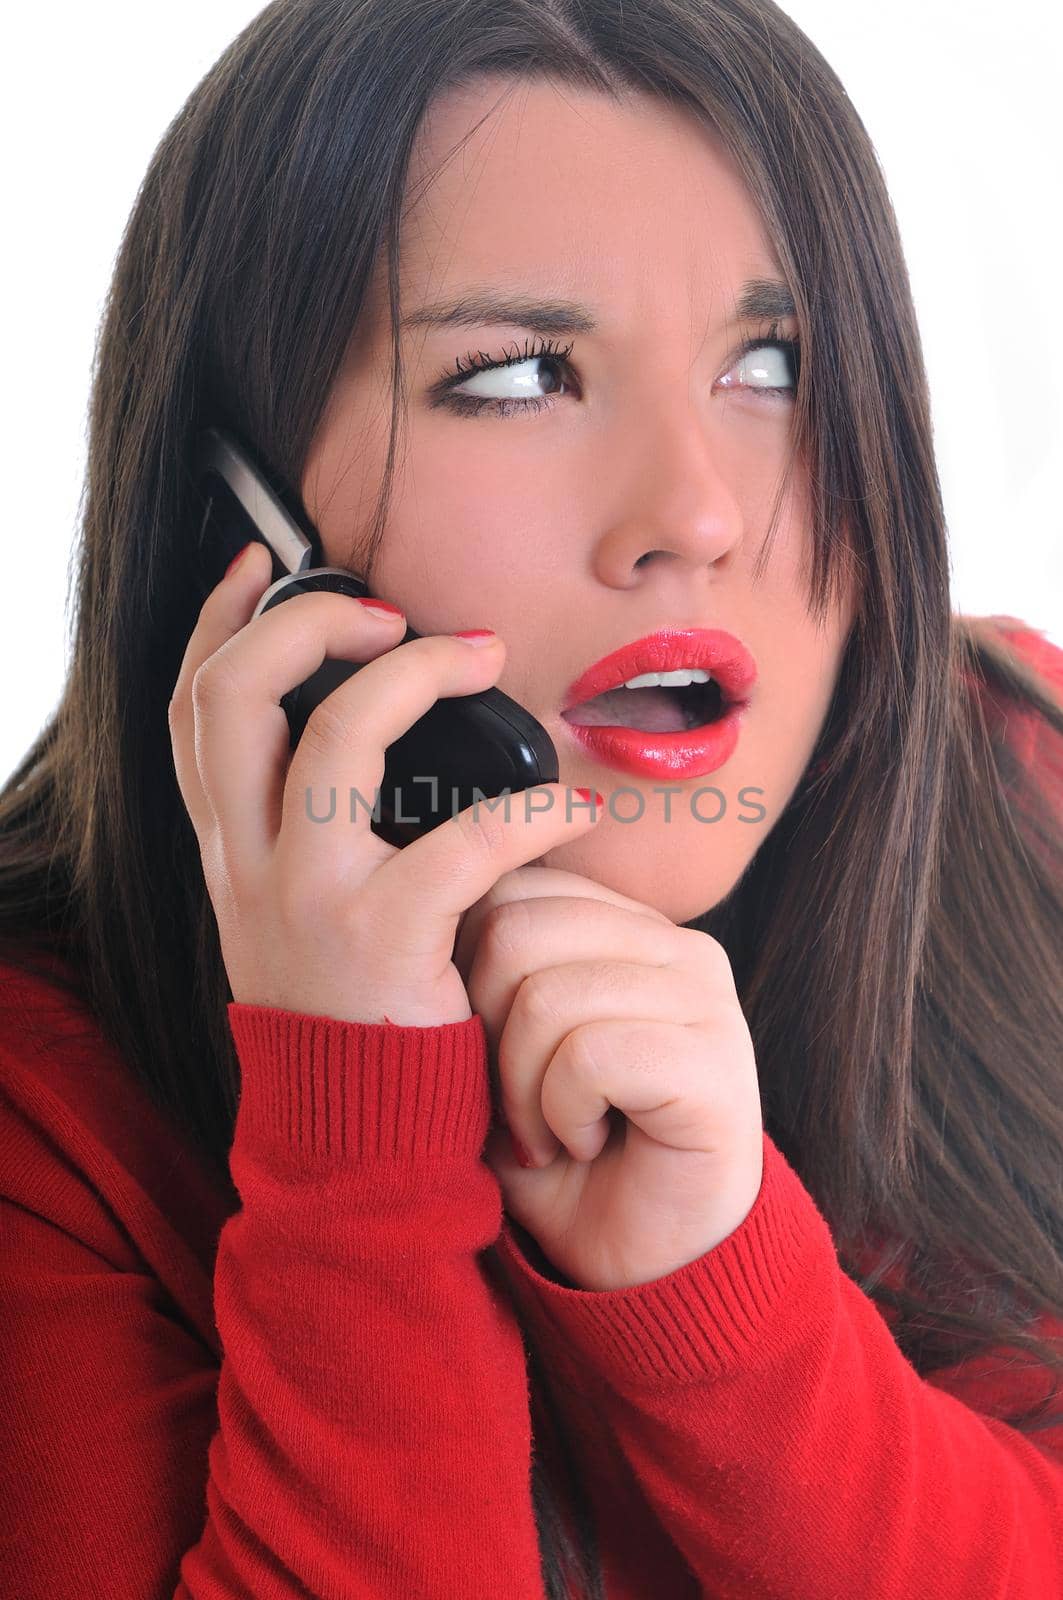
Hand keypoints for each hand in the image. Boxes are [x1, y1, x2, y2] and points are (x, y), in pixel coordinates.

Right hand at [167, 541, 600, 1025]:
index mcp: (233, 848)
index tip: (260, 566)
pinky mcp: (385, 940)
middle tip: (387, 614)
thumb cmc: (353, 1007)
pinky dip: (531, 813)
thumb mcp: (300, 910)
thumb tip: (377, 727)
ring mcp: (310, 898)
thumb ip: (311, 828)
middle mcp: (250, 864)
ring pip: (334, 740)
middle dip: (306, 625)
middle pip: (233, 696)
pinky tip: (575, 810)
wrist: (357, 1136)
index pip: (192, 708)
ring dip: (417, 678)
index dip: (217, 622)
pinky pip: (463, 844)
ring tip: (483, 659)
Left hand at [454, 868, 764, 1290]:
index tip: (491, 1053)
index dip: (468, 975)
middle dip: (487, 1031)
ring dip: (522, 1088)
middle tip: (516, 1104)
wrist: (648, 1269)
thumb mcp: (511, 1055)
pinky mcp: (714, 1064)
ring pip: (547, 996)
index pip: (511, 888)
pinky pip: (588, 1057)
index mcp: (630, 928)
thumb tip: (431, 924)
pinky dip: (562, 1115)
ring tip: (552, 1132)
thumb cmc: (569, 1157)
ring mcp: (705, 1001)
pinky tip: (586, 1145)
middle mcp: (678, 947)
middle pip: (516, 933)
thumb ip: (486, 980)